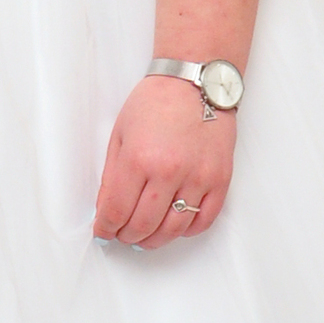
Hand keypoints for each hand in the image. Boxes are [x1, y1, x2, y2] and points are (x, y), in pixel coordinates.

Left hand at [93, 75, 232, 248]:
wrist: (195, 82)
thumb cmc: (156, 103)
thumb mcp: (120, 135)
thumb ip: (111, 176)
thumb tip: (106, 210)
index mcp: (138, 159)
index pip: (116, 211)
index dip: (105, 228)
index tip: (103, 232)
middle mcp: (169, 172)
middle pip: (143, 226)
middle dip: (126, 236)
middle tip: (122, 235)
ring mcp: (198, 177)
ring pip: (173, 229)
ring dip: (154, 240)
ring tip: (144, 236)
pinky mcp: (220, 179)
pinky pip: (204, 220)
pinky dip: (186, 231)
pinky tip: (173, 225)